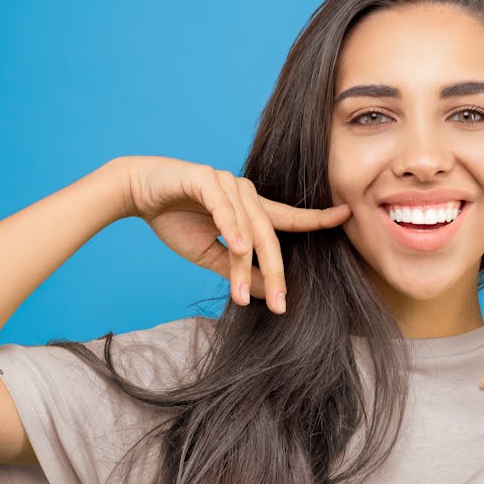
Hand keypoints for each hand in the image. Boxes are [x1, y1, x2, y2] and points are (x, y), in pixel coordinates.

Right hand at [118, 155, 350, 313]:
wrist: (136, 192)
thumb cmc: (175, 219)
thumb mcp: (211, 253)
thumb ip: (239, 269)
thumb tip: (269, 292)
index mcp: (251, 208)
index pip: (289, 218)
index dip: (317, 219)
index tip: (347, 216)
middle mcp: (246, 192)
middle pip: (270, 235)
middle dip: (276, 272)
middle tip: (281, 305)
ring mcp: (227, 183)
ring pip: (246, 228)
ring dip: (243, 264)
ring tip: (242, 294)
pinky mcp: (205, 179)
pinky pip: (224, 206)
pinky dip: (231, 226)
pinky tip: (237, 247)